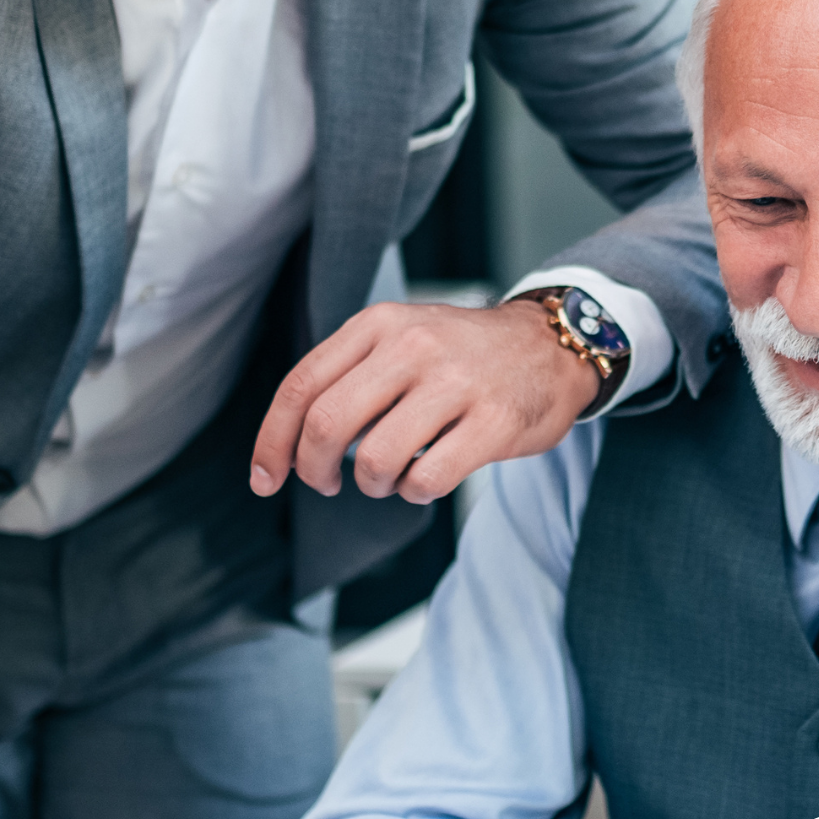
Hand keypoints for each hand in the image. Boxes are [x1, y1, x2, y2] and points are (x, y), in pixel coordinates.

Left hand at [250, 300, 596, 504]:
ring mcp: (456, 384)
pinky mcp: (494, 423)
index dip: (271, 442)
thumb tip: (291, 442)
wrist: (552, 346)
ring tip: (391, 475)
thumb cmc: (463, 355)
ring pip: (374, 460)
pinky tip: (427, 478)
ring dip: (373, 483)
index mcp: (380, 325)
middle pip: (325, 425)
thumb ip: (349, 374)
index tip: (265, 479)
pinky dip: (414, 492)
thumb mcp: (400, 337)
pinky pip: (425, 480)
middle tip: (327, 483)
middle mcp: (413, 347)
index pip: (301, 387)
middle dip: (313, 470)